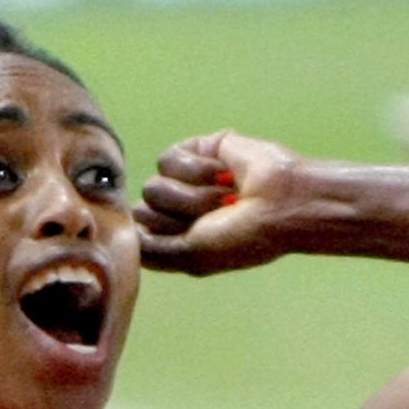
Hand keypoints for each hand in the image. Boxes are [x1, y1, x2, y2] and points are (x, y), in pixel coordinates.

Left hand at [133, 131, 304, 275]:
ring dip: (193, 195)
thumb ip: (152, 251)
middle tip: (218, 216)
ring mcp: (186, 181)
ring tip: (226, 196)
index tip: (198, 238)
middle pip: (143, 210)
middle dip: (180, 216)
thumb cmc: (245, 237)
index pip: (139, 235)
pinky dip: (196, 169)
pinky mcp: (196, 151)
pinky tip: (223, 173)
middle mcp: (178, 211)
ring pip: (154, 186)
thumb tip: (125, 232)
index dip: (164, 236)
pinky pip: (169, 159)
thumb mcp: (193, 257)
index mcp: (177, 240)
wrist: (283, 203)